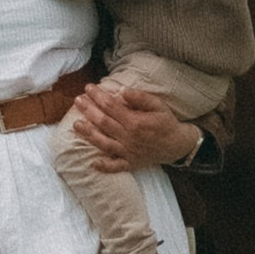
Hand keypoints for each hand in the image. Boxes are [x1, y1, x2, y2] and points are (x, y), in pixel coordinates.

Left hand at [68, 80, 204, 174]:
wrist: (178, 145)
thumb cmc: (167, 122)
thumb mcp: (158, 105)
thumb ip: (140, 98)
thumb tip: (122, 90)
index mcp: (135, 122)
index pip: (111, 107)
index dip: (98, 96)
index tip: (89, 87)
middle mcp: (129, 138)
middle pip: (104, 123)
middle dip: (89, 110)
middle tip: (77, 100)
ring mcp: (128, 152)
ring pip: (104, 143)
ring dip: (89, 134)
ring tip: (76, 124)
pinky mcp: (131, 163)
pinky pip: (115, 166)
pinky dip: (104, 166)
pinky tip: (93, 162)